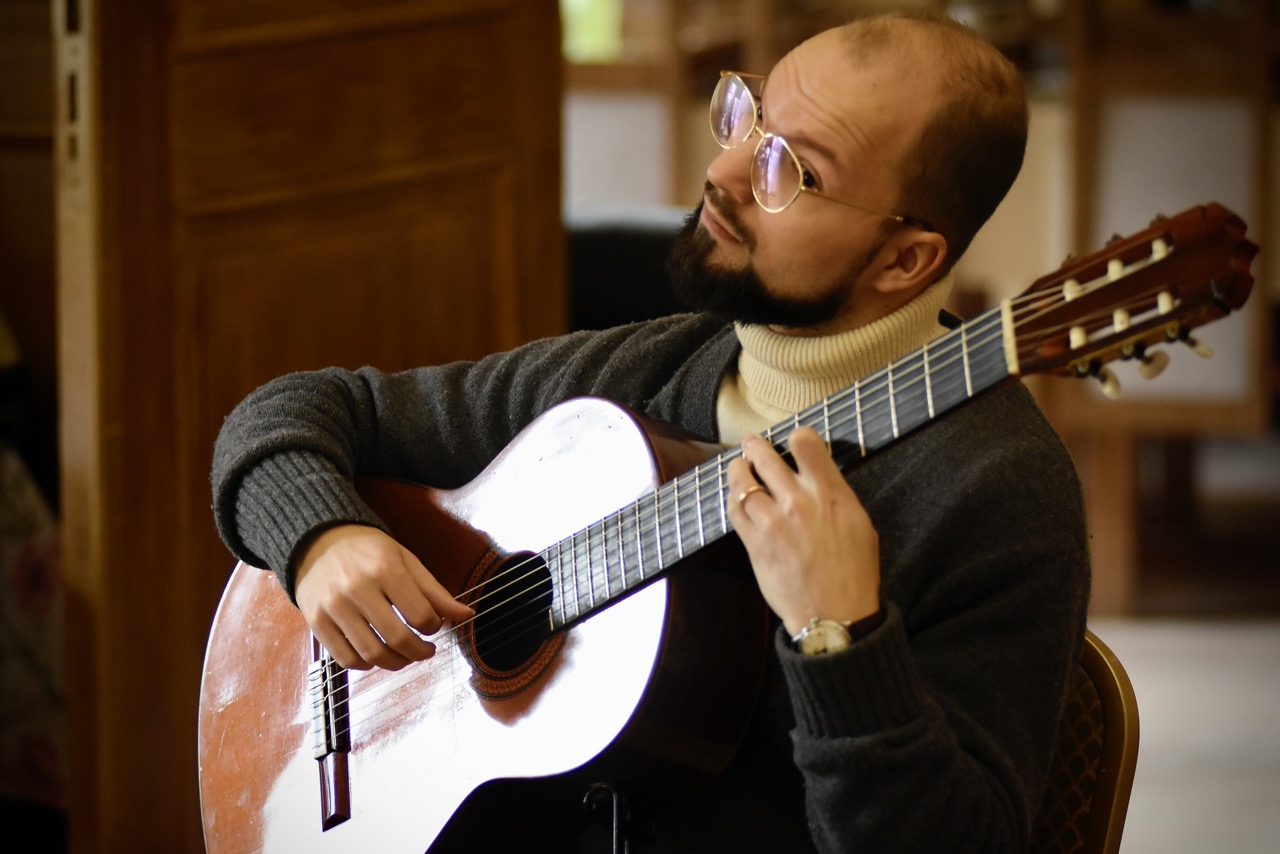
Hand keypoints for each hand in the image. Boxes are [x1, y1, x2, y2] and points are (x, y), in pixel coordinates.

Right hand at [293, 524, 473, 670]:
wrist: (319, 540)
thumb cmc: (369, 551)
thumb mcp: (406, 561)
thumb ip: (434, 591)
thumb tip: (465, 615)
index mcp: (385, 569)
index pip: (420, 614)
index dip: (434, 627)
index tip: (433, 625)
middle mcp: (357, 589)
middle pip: (397, 638)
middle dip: (419, 652)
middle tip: (426, 651)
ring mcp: (333, 607)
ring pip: (372, 653)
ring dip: (396, 662)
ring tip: (404, 656)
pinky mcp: (316, 622)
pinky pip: (345, 659)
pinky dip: (366, 664)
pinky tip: (376, 655)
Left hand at [726, 427, 879, 635]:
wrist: (836, 615)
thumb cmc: (854, 573)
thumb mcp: (860, 524)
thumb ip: (836, 495)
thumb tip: (819, 478)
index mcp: (831, 493)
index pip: (805, 442)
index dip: (796, 435)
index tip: (792, 440)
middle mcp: (799, 501)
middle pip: (764, 456)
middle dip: (755, 445)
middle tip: (752, 445)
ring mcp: (773, 522)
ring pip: (742, 480)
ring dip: (738, 470)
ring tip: (740, 468)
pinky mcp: (755, 543)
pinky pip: (734, 510)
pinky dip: (733, 499)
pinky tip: (737, 498)